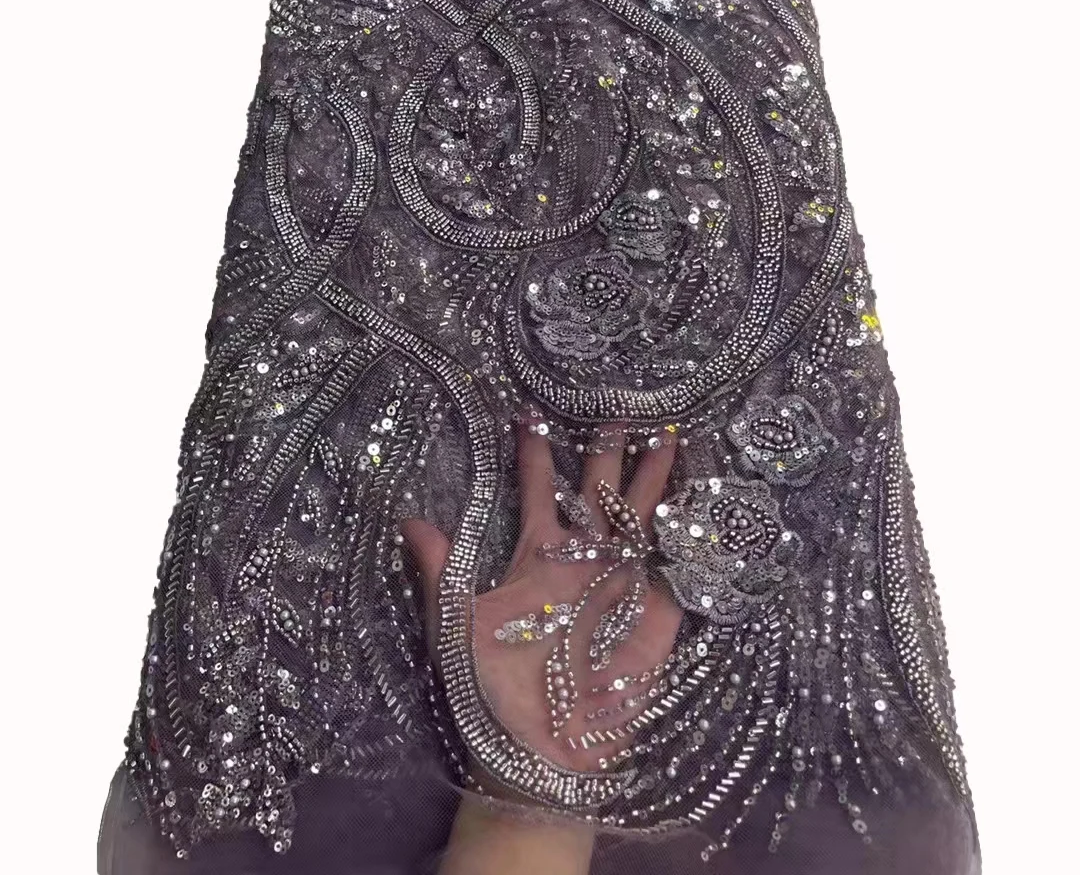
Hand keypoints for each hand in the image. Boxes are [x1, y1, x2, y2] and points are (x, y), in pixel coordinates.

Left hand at [402, 422, 685, 777]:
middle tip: (619, 406)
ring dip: (652, 476)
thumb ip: (439, 570)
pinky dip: (688, 530)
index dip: (535, 455)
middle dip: (607, 450)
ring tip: (667, 432)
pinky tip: (703, 497)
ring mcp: (620, 581)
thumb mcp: (455, 623)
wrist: (540, 748)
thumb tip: (407, 520)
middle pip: (598, 491)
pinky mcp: (654, 609)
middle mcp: (581, 561)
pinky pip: (674, 561)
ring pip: (639, 514)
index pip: (539, 491)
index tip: (531, 414)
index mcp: (536, 557)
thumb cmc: (491, 688)